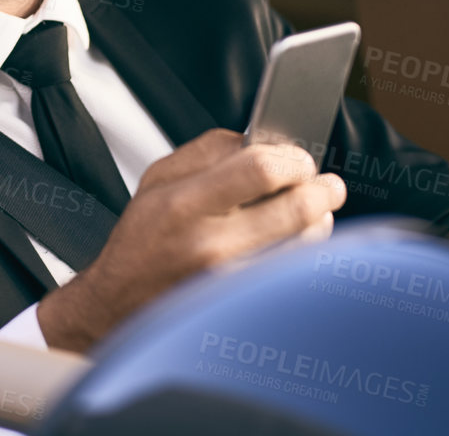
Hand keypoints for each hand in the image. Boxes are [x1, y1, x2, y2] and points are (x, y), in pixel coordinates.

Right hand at [36, 129, 346, 352]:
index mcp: (184, 204)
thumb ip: (210, 151)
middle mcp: (210, 246)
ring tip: (313, 212)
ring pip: (307, 244)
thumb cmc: (142, 240)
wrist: (121, 303)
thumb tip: (263, 142)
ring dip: (320, 222)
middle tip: (328, 185)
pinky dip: (305, 253)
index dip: (293, 160)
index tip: (300, 160)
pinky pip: (296, 272)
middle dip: (324, 190)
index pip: (261, 170)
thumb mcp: (158, 178)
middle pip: (297, 208)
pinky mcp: (245, 306)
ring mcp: (231, 282)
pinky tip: (296, 242)